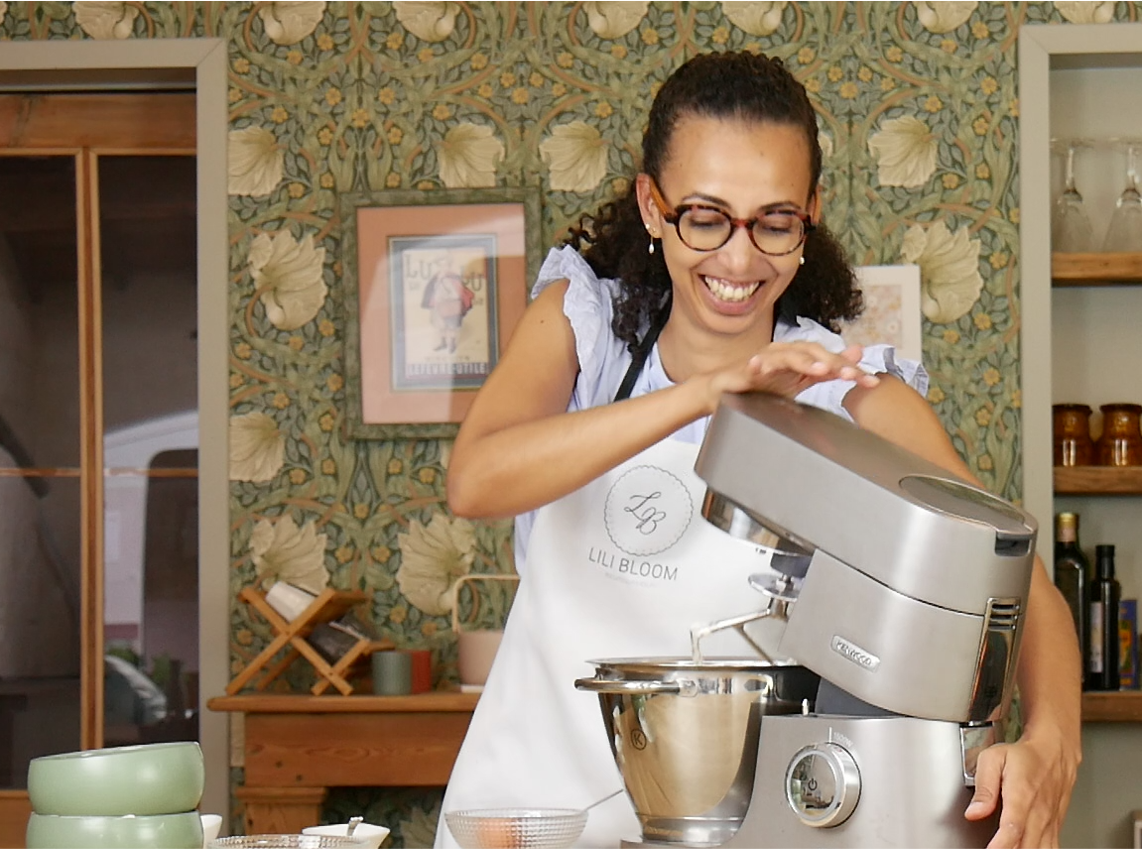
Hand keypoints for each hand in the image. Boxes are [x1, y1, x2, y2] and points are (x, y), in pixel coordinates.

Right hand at [703, 342, 879, 409]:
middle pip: (814, 353)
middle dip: (834, 364)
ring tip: (818, 369)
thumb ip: (828, 369)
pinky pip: (755, 365)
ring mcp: (767, 358)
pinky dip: (759, 364)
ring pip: (789, 356)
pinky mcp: (748, 367)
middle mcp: (788, 352)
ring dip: (804, 361)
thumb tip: (858, 354)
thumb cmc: (763, 385)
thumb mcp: (801, 380)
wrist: (727, 390)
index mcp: (802, 357)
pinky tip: (761, 366)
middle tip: (850, 375)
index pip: (831, 361)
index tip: (871, 382)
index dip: (851, 369)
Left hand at [965, 732, 1079, 848]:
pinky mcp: (1056, 827)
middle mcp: (1039, 812)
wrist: (1055, 750)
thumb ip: (983, 787)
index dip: (1001, 844)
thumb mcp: (993, 759)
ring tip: (1005, 848)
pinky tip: (1025, 848)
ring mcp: (1050, 821)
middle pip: (1026, 844)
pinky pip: (1051, 847)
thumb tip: (973, 812)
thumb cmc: (1024, 755)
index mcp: (1022, 795)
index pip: (1013, 827)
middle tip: (993, 848)